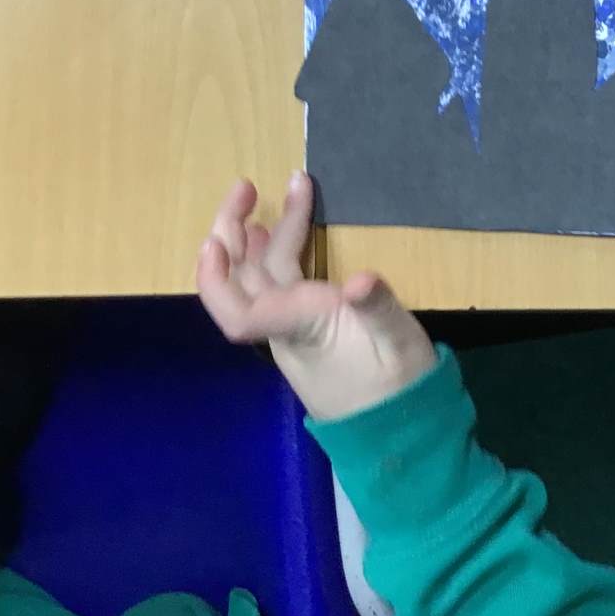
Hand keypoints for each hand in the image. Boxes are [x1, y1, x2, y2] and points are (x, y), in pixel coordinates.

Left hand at [195, 173, 436, 421]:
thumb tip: (362, 281)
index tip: (215, 242)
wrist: (399, 429)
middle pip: (240, 282)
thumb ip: (380, 311)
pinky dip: (279, 248)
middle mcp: (287, 325)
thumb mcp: (399, 347)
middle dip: (233, 232)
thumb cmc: (398, 390)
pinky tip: (278, 226)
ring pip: (261, 274)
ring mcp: (295, 322)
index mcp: (300, 330)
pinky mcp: (309, 320)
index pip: (239, 316)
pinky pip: (281, 280)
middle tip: (246, 186)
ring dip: (258, 233)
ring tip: (262, 191)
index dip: (215, 282)